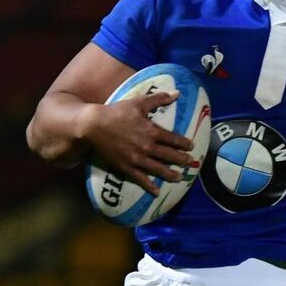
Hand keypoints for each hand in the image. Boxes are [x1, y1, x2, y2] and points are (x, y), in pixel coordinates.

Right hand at [80, 89, 194, 195]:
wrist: (94, 125)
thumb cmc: (117, 112)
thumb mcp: (139, 102)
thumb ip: (159, 98)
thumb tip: (178, 93)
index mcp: (151, 131)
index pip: (173, 139)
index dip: (184, 144)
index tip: (191, 147)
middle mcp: (147, 146)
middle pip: (169, 155)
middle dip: (181, 160)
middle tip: (189, 163)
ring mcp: (137, 158)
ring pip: (158, 169)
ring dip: (170, 174)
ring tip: (179, 178)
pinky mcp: (126, 166)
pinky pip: (140, 178)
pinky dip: (149, 186)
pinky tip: (157, 192)